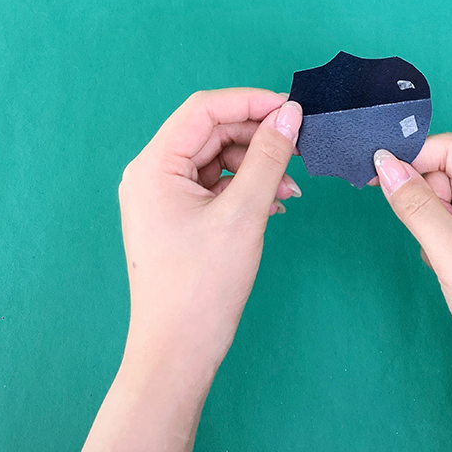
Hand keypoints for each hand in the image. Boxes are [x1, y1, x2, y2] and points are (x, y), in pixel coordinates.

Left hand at [118, 88, 302, 376]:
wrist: (178, 349)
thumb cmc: (203, 283)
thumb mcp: (242, 214)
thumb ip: (268, 158)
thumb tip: (290, 115)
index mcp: (154, 165)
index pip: (204, 110)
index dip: (251, 102)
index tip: (295, 109)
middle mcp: (152, 174)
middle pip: (211, 132)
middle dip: (257, 137)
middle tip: (300, 149)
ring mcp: (163, 197)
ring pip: (217, 159)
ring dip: (257, 166)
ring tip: (290, 188)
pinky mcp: (177, 217)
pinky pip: (216, 186)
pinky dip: (246, 188)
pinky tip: (275, 204)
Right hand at [372, 134, 451, 404]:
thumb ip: (416, 207)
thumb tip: (384, 165)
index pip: (451, 151)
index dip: (412, 158)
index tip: (373, 180)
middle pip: (448, 173)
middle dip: (423, 199)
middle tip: (424, 240)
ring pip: (448, 201)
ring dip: (431, 225)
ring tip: (443, 262)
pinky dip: (440, 242)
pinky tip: (449, 271)